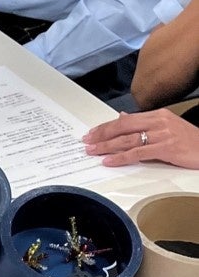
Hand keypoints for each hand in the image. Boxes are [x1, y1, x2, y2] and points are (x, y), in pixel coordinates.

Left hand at [83, 109, 198, 168]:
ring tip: (93, 151)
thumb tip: (122, 117)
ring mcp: (163, 135)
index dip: (107, 126)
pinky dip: (121, 157)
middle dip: (102, 134)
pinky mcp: (167, 148)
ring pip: (128, 139)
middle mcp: (159, 122)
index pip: (126, 119)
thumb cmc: (190, 140)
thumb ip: (144, 123)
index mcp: (158, 115)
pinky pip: (138, 153)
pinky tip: (109, 161)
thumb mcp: (167, 127)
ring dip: (107, 146)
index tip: (93, 133)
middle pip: (123, 126)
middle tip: (87, 141)